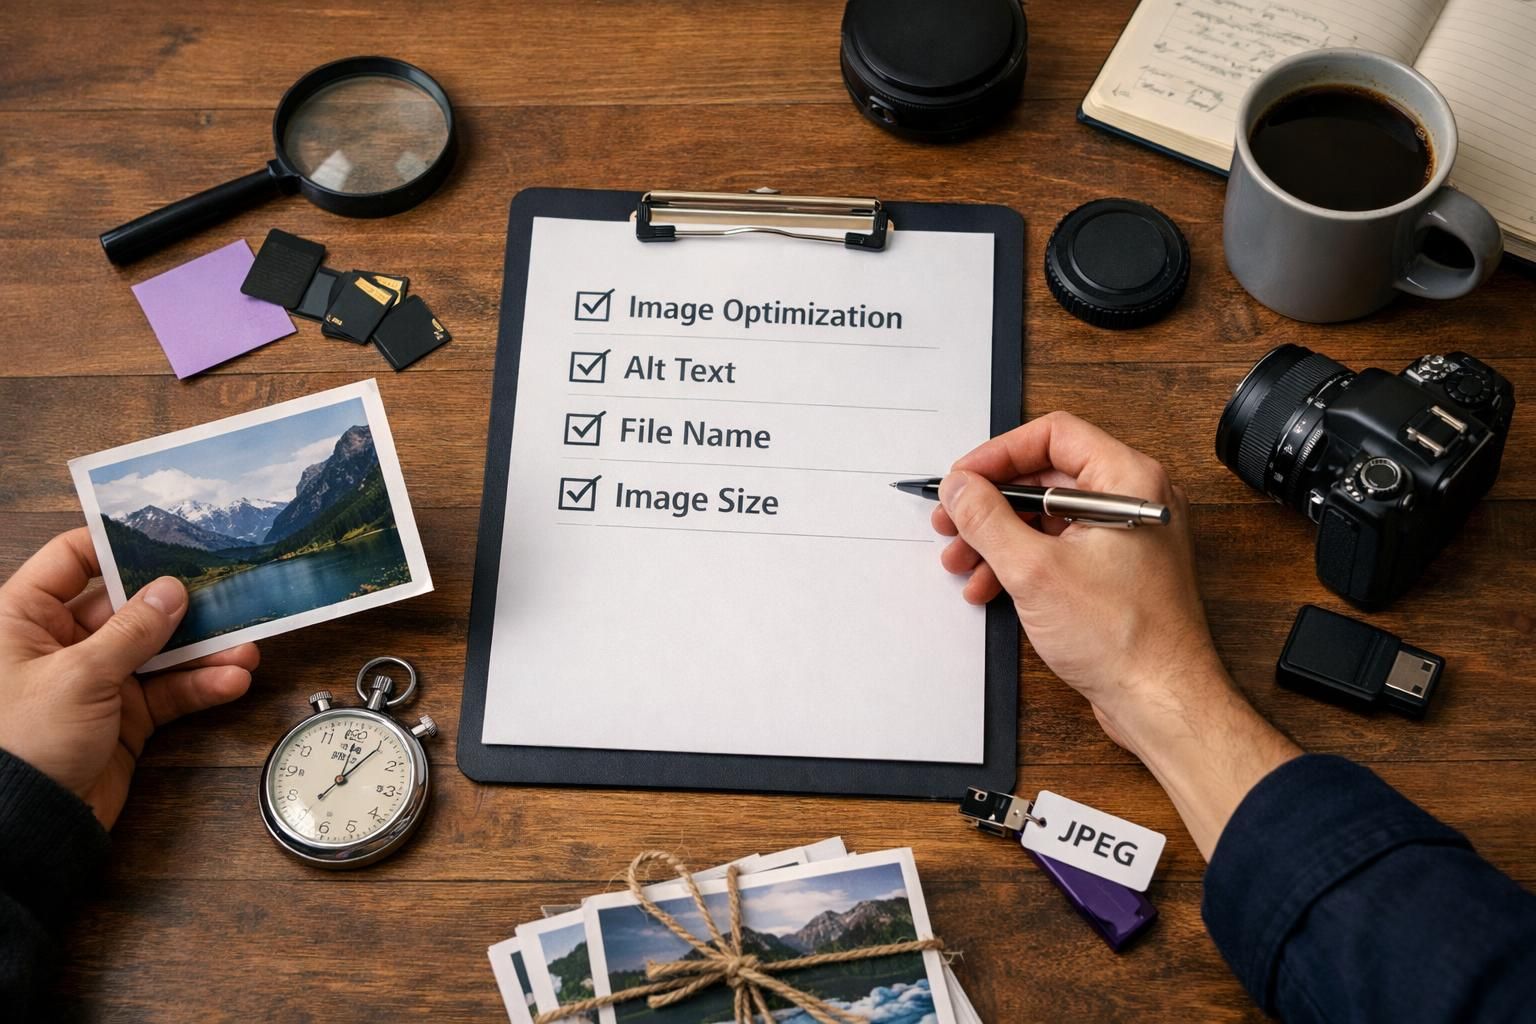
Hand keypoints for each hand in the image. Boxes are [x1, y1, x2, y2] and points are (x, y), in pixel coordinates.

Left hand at [0, 529, 257, 827]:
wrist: (28, 827)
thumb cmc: (25, 741)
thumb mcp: (79, 676)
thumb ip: (133, 630)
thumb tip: (172, 588)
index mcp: (25, 619)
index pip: (70, 560)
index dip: (116, 546)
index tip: (168, 535)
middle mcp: (61, 643)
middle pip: (128, 606)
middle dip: (181, 604)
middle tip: (228, 591)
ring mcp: (95, 680)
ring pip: (158, 650)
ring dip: (203, 649)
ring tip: (246, 646)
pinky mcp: (124, 716)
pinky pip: (168, 691)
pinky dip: (200, 686)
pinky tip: (232, 681)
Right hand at [933, 413, 1297, 855]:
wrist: (1161, 700)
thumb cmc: (1122, 637)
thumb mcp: (1033, 570)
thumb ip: (987, 519)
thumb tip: (959, 486)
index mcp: (1127, 480)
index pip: (1053, 435)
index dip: (998, 454)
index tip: (961, 480)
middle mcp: (1132, 500)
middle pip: (1046, 477)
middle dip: (990, 503)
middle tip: (951, 521)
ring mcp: (1126, 537)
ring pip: (1047, 517)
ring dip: (997, 537)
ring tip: (960, 561)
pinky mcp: (1116, 571)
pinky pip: (1059, 548)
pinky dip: (1020, 561)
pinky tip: (988, 586)